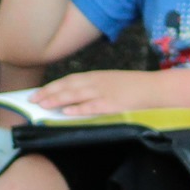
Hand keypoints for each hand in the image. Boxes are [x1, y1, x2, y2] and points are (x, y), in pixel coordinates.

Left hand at [31, 69, 163, 116]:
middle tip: (32, 100)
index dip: (52, 86)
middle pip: (68, 86)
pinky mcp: (113, 105)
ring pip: (76, 95)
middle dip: (49, 93)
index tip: (37, 93)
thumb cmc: (135, 88)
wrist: (157, 89)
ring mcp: (105, 93)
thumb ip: (95, 89)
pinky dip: (78, 109)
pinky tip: (66, 113)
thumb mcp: (112, 83)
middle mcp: (98, 82)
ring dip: (57, 100)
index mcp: (97, 76)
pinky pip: (92, 107)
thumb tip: (74, 101)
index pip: (69, 80)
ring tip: (42, 106)